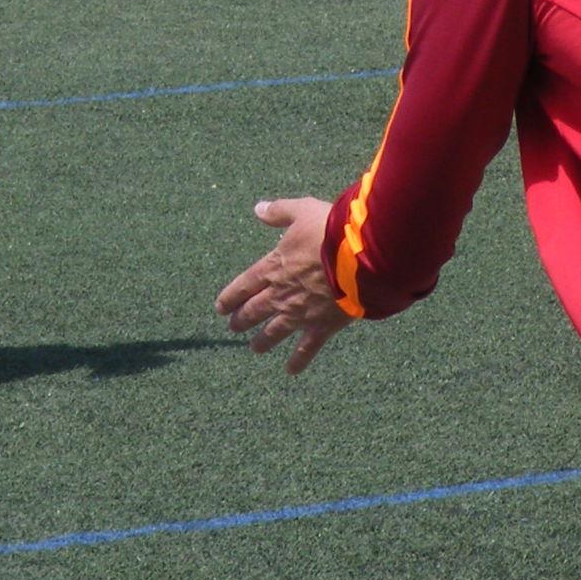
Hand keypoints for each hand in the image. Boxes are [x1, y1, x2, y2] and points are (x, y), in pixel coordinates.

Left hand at [216, 196, 353, 374]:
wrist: (359, 257)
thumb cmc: (330, 230)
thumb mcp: (303, 210)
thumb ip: (279, 211)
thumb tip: (259, 209)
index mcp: (273, 267)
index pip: (243, 286)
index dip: (230, 297)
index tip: (220, 308)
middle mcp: (281, 294)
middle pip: (254, 310)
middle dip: (242, 320)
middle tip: (233, 326)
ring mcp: (300, 313)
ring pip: (274, 331)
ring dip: (263, 341)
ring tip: (255, 348)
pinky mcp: (322, 325)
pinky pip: (307, 347)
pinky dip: (298, 360)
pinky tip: (291, 370)